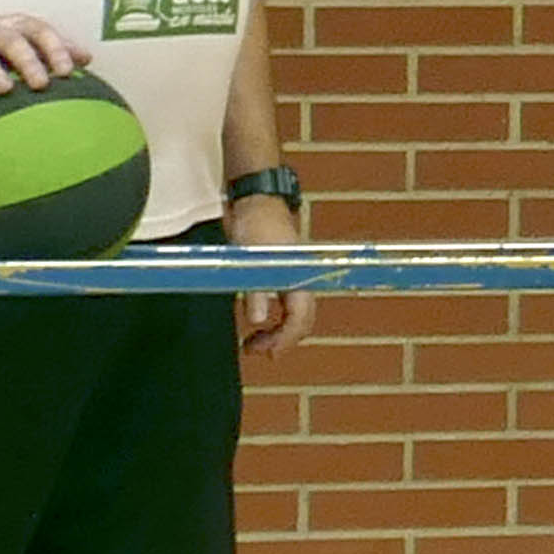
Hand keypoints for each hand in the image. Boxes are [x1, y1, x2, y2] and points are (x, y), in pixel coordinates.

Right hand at [0, 14, 82, 101]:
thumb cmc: (6, 49)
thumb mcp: (32, 44)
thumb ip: (57, 50)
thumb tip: (86, 58)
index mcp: (23, 26)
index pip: (43, 33)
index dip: (56, 50)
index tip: (66, 71)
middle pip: (15, 43)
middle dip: (29, 62)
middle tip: (41, 84)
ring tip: (4, 89)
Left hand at [226, 187, 309, 353]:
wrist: (255, 200)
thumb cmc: (258, 222)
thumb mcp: (253, 257)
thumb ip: (255, 289)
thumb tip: (256, 319)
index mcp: (300, 276)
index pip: (301, 318)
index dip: (286, 339)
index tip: (270, 354)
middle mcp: (299, 280)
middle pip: (300, 321)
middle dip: (280, 340)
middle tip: (254, 351)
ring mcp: (290, 278)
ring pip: (291, 315)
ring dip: (275, 332)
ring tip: (252, 342)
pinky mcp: (278, 275)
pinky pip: (281, 305)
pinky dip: (270, 318)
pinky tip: (255, 322)